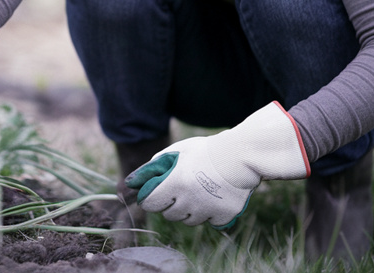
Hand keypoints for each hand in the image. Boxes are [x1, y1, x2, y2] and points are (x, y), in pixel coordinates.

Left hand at [125, 101, 309, 228]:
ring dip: (189, 210)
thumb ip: (155, 165)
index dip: (151, 198)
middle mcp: (189, 200)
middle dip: (171, 204)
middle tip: (181, 190)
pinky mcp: (223, 216)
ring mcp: (207, 210)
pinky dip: (210, 214)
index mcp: (175, 183)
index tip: (154, 195)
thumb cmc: (206, 151)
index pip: (150, 203)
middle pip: (169, 214)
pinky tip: (215, 198)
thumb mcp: (178, 151)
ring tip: (199, 192)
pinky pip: (210, 222)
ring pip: (189, 221)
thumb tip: (132, 180)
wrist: (241, 156)